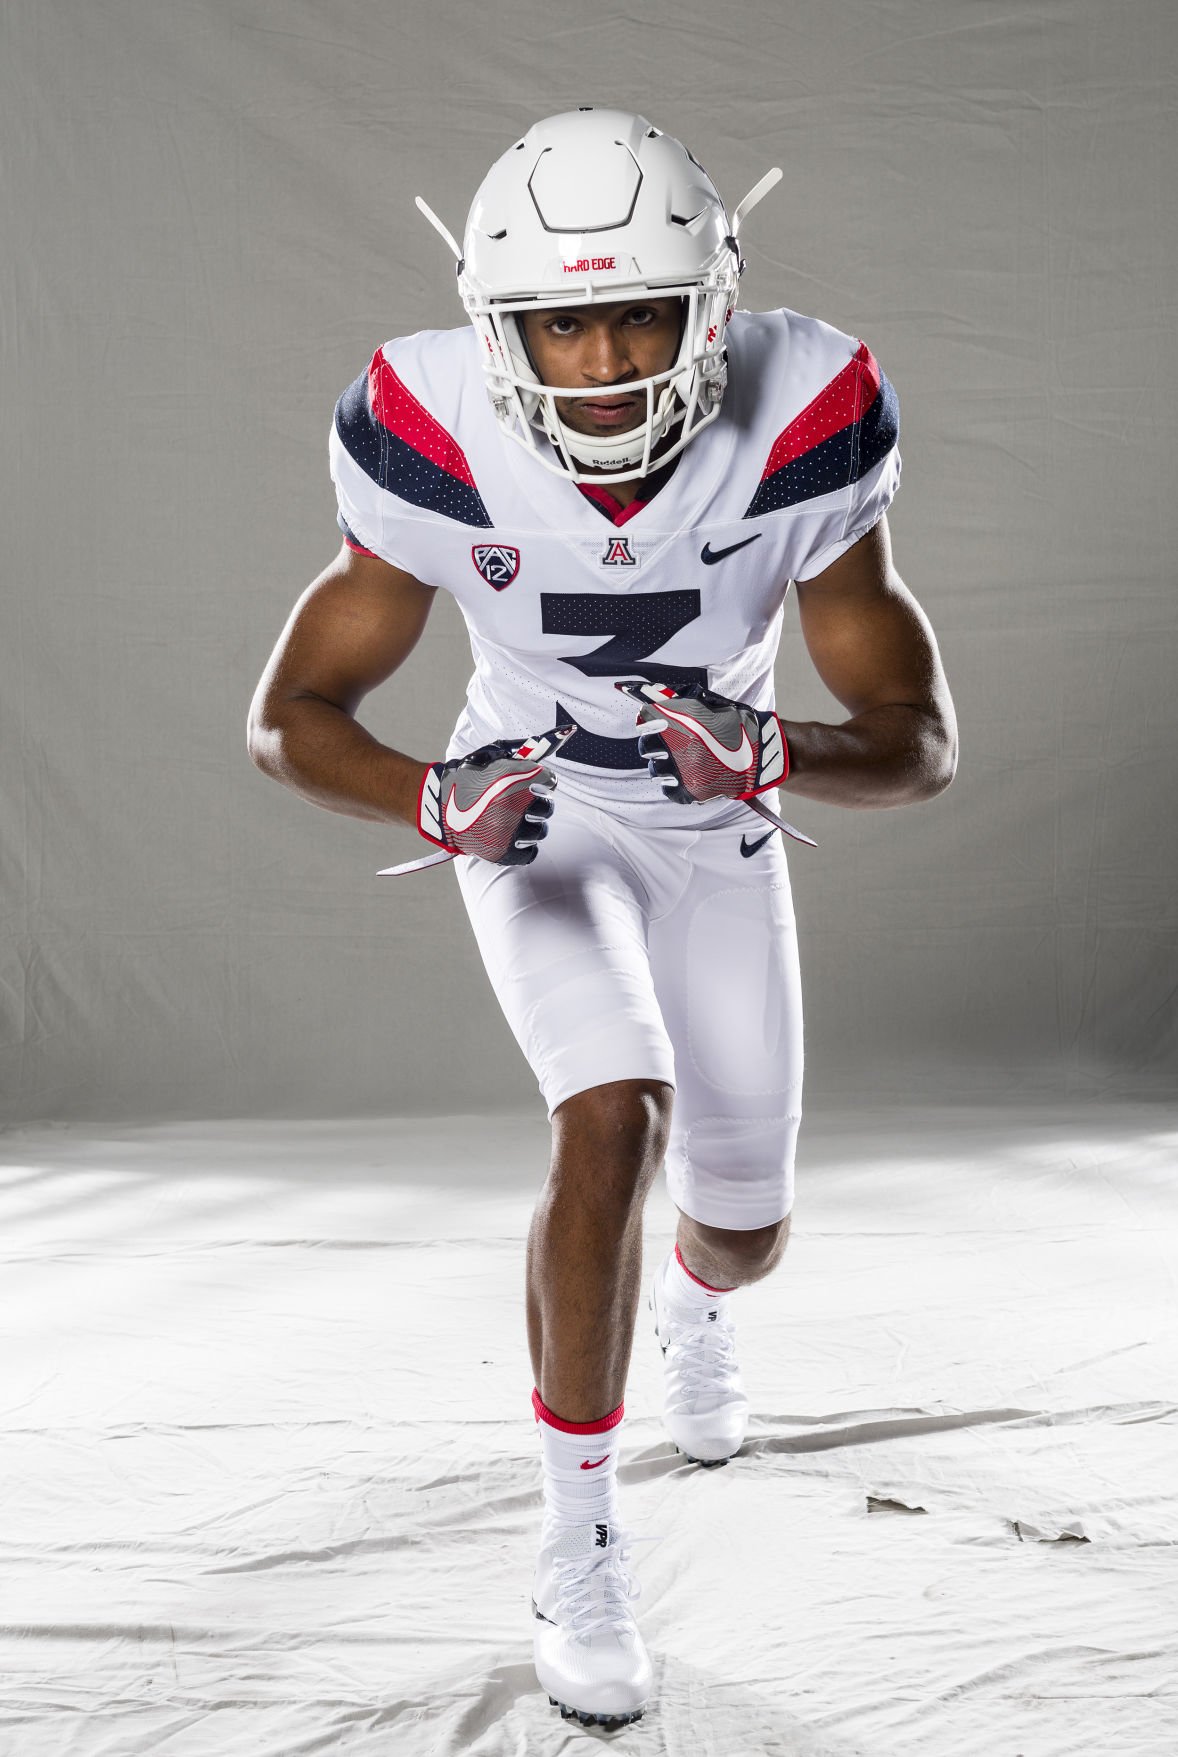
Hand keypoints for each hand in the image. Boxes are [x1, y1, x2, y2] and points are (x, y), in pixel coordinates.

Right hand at [417, 724, 573, 863]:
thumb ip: (520, 756)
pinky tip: (515, 837)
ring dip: (531, 824)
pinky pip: (529, 852)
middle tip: (523, 802)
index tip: (536, 783)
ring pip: (540, 830)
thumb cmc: (465, 778)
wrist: (436, 804)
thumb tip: (550, 743)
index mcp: (515, 780)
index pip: (549, 781)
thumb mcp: (492, 758)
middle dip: (537, 802)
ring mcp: (509, 831)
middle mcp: (515, 806)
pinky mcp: (502, 851)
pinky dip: (525, 846)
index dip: (543, 781)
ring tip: (515, 820)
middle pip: (546, 806)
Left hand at [616, 681, 787, 803]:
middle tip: (668, 743)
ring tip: (680, 761)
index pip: (645, 721)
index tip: (650, 722)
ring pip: (656, 770)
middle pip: (647, 748)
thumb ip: (682, 698)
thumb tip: (654, 692)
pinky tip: (684, 776)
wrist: (763, 753)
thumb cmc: (737, 724)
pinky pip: (670, 790)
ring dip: (663, 765)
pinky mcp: (692, 791)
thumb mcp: (710, 703)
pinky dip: (674, 784)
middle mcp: (678, 747)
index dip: (646, 721)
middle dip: (654, 744)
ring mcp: (684, 772)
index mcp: (681, 723)